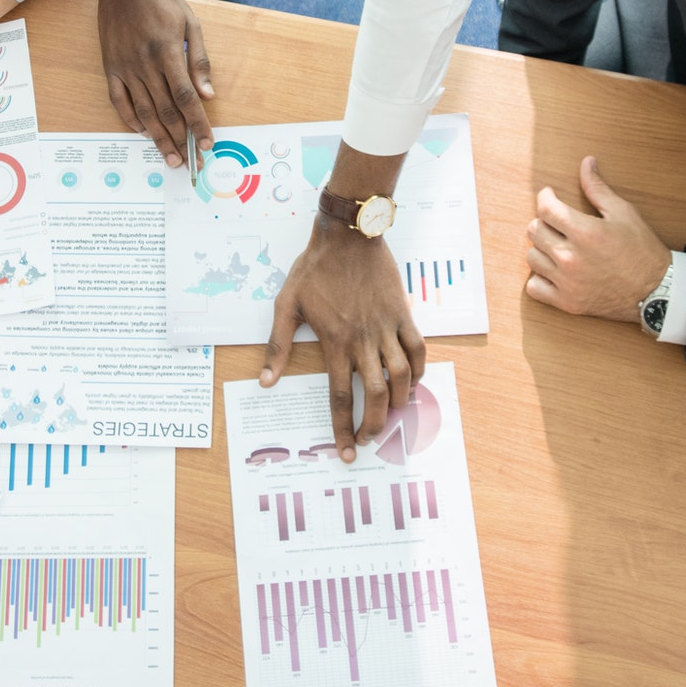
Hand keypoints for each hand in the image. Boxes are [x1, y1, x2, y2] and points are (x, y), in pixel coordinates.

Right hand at [82, 0, 213, 164]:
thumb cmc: (162, 0)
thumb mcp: (191, 24)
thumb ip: (200, 60)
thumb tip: (209, 93)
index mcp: (169, 53)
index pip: (186, 98)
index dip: (198, 124)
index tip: (207, 143)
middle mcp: (146, 64)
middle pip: (166, 112)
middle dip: (181, 141)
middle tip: (191, 163)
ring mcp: (125, 68)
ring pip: (144, 112)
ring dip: (158, 138)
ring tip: (170, 159)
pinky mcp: (111, 67)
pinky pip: (118, 100)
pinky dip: (130, 119)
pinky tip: (142, 132)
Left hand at [260, 217, 425, 462]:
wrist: (348, 236)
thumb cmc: (314, 268)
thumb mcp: (286, 304)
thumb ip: (278, 345)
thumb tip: (266, 381)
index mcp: (335, 342)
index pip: (339, 397)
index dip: (343, 428)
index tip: (346, 451)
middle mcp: (363, 341)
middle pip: (375, 395)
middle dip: (374, 425)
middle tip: (369, 439)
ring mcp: (386, 328)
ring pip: (401, 377)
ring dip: (399, 402)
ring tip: (392, 413)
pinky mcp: (402, 314)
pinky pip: (418, 349)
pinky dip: (419, 370)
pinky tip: (413, 381)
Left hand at [524, 156, 670, 322]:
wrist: (657, 292)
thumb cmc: (642, 251)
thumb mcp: (624, 213)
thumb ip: (598, 188)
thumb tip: (586, 163)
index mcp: (586, 232)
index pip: (545, 208)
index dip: (545, 197)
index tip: (550, 196)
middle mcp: (572, 258)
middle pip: (534, 231)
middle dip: (544, 221)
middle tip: (557, 222)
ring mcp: (568, 283)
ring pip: (532, 258)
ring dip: (542, 249)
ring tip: (558, 246)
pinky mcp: (567, 303)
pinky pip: (534, 288)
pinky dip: (540, 279)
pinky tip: (554, 271)